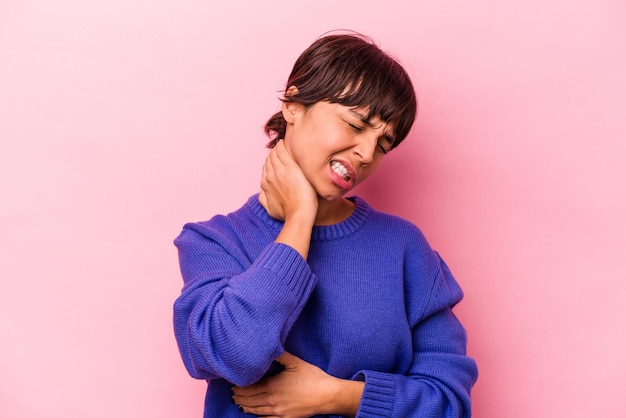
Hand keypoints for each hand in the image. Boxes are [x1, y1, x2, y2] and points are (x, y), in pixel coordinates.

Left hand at [232, 352, 358, 417]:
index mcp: (272, 385)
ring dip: (245, 406)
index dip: (240, 387)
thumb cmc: (312, 377)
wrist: (327, 395)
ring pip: (255, 410)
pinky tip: (253, 414)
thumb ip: (280, 355)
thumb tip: (270, 345)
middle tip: (232, 393)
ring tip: (238, 403)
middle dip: (239, 396)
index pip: (249, 388)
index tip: (232, 384)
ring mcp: (278, 411)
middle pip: (250, 400)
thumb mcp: (296, 362)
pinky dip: (256, 416)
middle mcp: (272, 400)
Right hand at [258, 140, 317, 222]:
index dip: (271, 162)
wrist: (299, 214)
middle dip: (274, 153)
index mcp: (265, 184)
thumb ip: (263, 199)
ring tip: (285, 145)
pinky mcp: (290, 167)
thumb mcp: (269, 209)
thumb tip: (262, 192)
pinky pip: (283, 150)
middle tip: (282, 150)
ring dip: (278, 148)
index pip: (266, 167)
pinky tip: (286, 142)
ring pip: (275, 153)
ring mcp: (280, 170)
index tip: (278, 160)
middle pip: (269, 158)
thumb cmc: (287, 214)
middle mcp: (270, 175)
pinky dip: (283, 145)